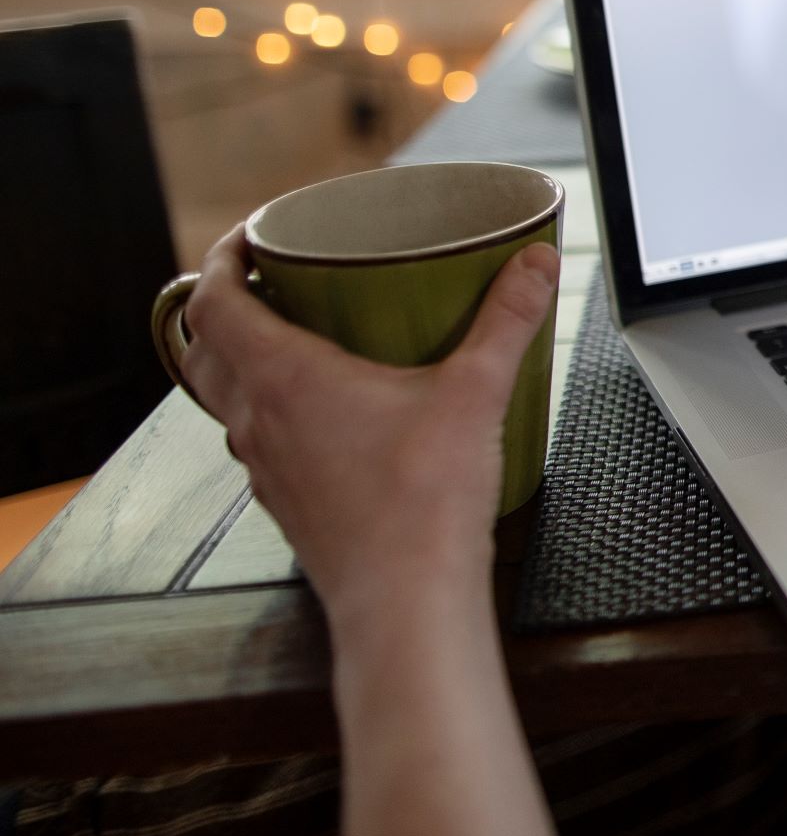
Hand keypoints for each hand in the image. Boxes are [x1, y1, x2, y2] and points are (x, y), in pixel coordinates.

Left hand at [180, 228, 559, 634]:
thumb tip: (532, 266)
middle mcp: (258, 421)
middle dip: (226, 306)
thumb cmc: (422, 506)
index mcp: (284, 380)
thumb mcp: (476, 392)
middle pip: (205, 348)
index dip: (221, 258)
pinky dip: (274, 410)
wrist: (406, 598)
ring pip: (226, 398)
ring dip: (245, 360)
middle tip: (270, 281)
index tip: (248, 237)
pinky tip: (332, 412)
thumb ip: (507, 320)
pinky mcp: (288, 500)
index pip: (213, 302)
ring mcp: (266, 466)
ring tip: (302, 339)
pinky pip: (260, 439)